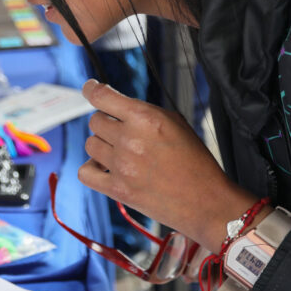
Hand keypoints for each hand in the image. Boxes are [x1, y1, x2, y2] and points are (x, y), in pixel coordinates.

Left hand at [79, 80, 258, 248]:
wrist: (206, 201)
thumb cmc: (195, 161)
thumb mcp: (175, 123)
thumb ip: (143, 112)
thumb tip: (116, 107)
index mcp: (146, 118)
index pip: (102, 96)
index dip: (91, 89)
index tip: (89, 88)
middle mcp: (130, 139)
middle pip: (95, 121)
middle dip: (107, 124)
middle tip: (124, 134)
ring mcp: (121, 166)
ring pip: (90, 144)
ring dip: (102, 146)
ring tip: (120, 153)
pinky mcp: (117, 190)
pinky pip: (84, 172)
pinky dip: (92, 169)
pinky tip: (107, 169)